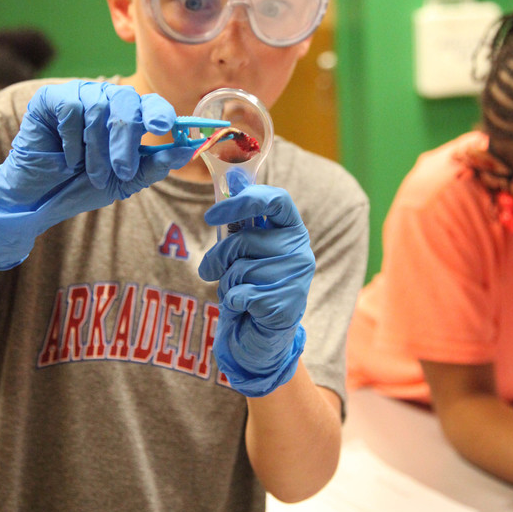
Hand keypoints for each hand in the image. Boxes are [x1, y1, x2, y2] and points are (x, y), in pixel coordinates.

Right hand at [0, 81, 192, 269]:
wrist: (41, 198)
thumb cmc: (83, 185)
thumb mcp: (125, 179)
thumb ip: (155, 164)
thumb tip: (188, 150)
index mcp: (128, 115)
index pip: (150, 103)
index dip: (159, 112)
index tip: (163, 127)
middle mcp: (106, 99)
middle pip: (126, 102)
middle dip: (126, 141)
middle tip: (123, 170)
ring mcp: (78, 96)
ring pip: (99, 107)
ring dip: (97, 149)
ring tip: (90, 173)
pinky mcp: (50, 99)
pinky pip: (71, 108)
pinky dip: (72, 138)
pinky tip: (68, 158)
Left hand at [198, 181, 314, 396]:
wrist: (263, 335)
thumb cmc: (251, 285)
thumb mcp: (245, 248)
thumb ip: (241, 217)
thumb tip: (233, 176)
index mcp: (292, 230)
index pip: (275, 200)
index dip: (242, 201)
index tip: (212, 215)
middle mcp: (300, 251)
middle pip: (244, 239)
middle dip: (220, 257)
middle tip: (213, 269)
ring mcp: (296, 279)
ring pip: (240, 268)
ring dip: (227, 283)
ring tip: (238, 292)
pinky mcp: (286, 306)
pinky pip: (240, 294)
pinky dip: (232, 302)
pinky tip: (244, 308)